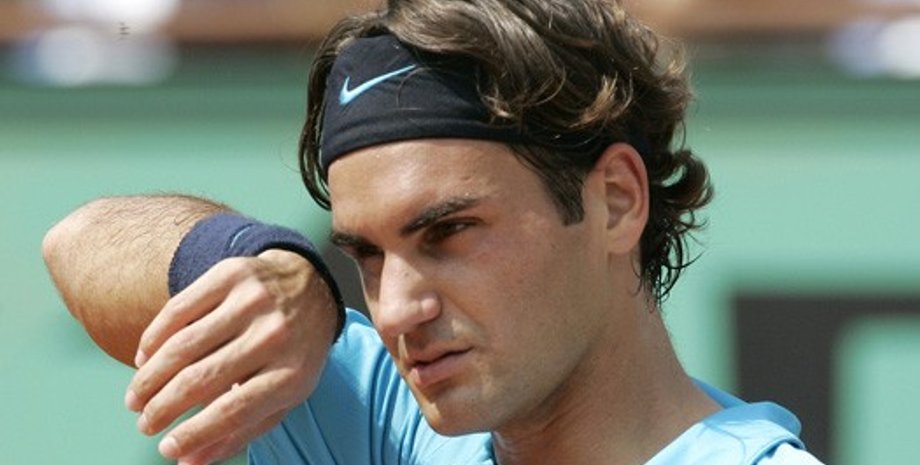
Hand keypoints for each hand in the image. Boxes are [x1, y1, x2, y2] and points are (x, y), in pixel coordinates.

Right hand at [124, 249, 338, 464]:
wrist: (309, 286)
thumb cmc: (292, 352)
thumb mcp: (284, 393)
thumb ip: (241, 430)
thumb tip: (188, 463)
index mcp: (293, 372)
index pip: (234, 410)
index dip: (194, 433)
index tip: (166, 448)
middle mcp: (275, 335)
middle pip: (201, 380)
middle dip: (162, 409)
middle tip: (144, 423)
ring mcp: (253, 301)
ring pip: (183, 346)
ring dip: (150, 378)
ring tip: (135, 399)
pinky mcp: (232, 275)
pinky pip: (179, 310)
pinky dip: (154, 338)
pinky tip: (144, 360)